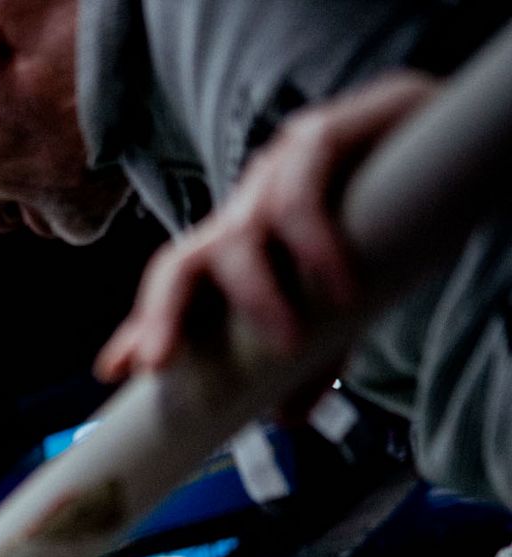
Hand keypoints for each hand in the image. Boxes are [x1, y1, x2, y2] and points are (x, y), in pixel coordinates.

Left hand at [95, 72, 438, 387]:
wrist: (443, 137)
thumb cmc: (380, 223)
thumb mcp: (341, 301)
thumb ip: (315, 354)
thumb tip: (286, 418)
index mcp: (239, 247)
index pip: (175, 288)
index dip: (143, 327)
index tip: (115, 371)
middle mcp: (245, 210)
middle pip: (180, 262)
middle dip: (158, 315)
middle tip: (158, 363)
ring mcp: (276, 173)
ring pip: (240, 234)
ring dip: (256, 296)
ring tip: (291, 343)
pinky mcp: (321, 139)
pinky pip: (301, 191)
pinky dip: (316, 245)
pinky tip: (343, 287)